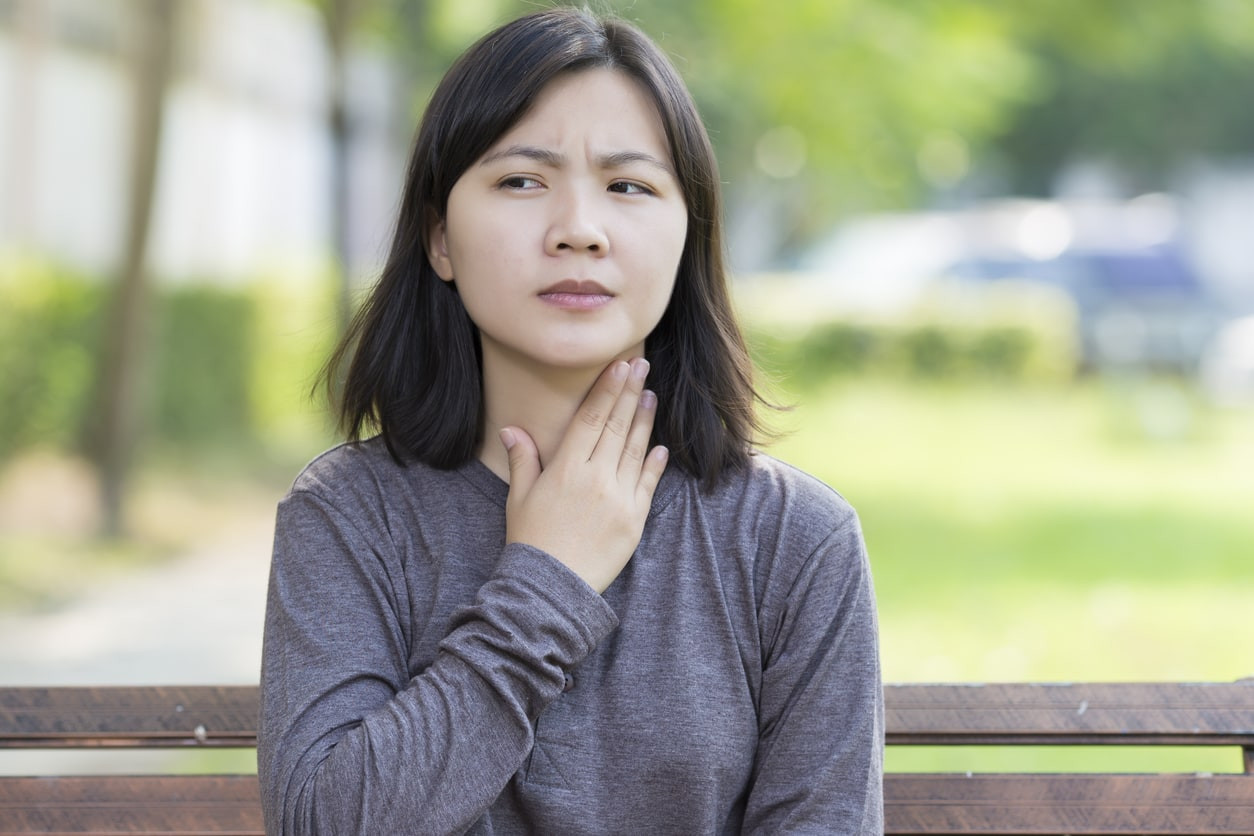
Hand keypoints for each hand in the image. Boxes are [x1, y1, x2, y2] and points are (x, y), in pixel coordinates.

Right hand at [499, 358, 667, 592]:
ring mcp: (618, 499)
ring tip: (651, 395)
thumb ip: (523, 460)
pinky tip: (660, 447)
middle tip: (642, 366)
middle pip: (617, 426)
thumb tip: (512, 429)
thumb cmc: (531, 540)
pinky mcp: (634, 520)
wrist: (550, 588)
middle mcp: (596, 478)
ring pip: (636, 450)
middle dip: (630, 393)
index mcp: (566, 468)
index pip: (591, 418)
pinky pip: (647, 484)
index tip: (620, 366)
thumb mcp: (520, 497)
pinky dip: (655, 464)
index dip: (607, 390)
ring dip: (645, 420)